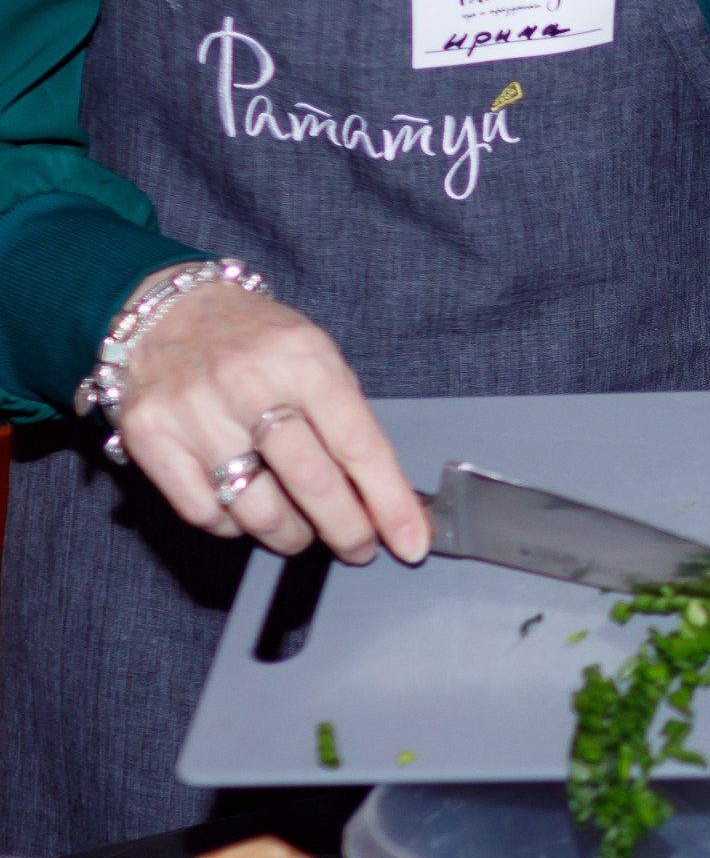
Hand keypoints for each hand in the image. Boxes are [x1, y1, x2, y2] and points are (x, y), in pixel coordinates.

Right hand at [111, 273, 427, 563]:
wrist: (168, 309)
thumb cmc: (256, 342)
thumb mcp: (315, 357)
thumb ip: (346, 421)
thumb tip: (383, 498)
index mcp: (304, 359)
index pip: (358, 445)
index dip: (390, 502)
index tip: (411, 541)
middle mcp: (248, 383)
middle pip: (312, 483)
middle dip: (346, 531)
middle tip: (359, 548)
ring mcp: (195, 411)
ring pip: (258, 509)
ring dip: (291, 535)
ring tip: (301, 531)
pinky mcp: (150, 436)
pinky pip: (205, 512)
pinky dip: (234, 527)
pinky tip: (246, 511)